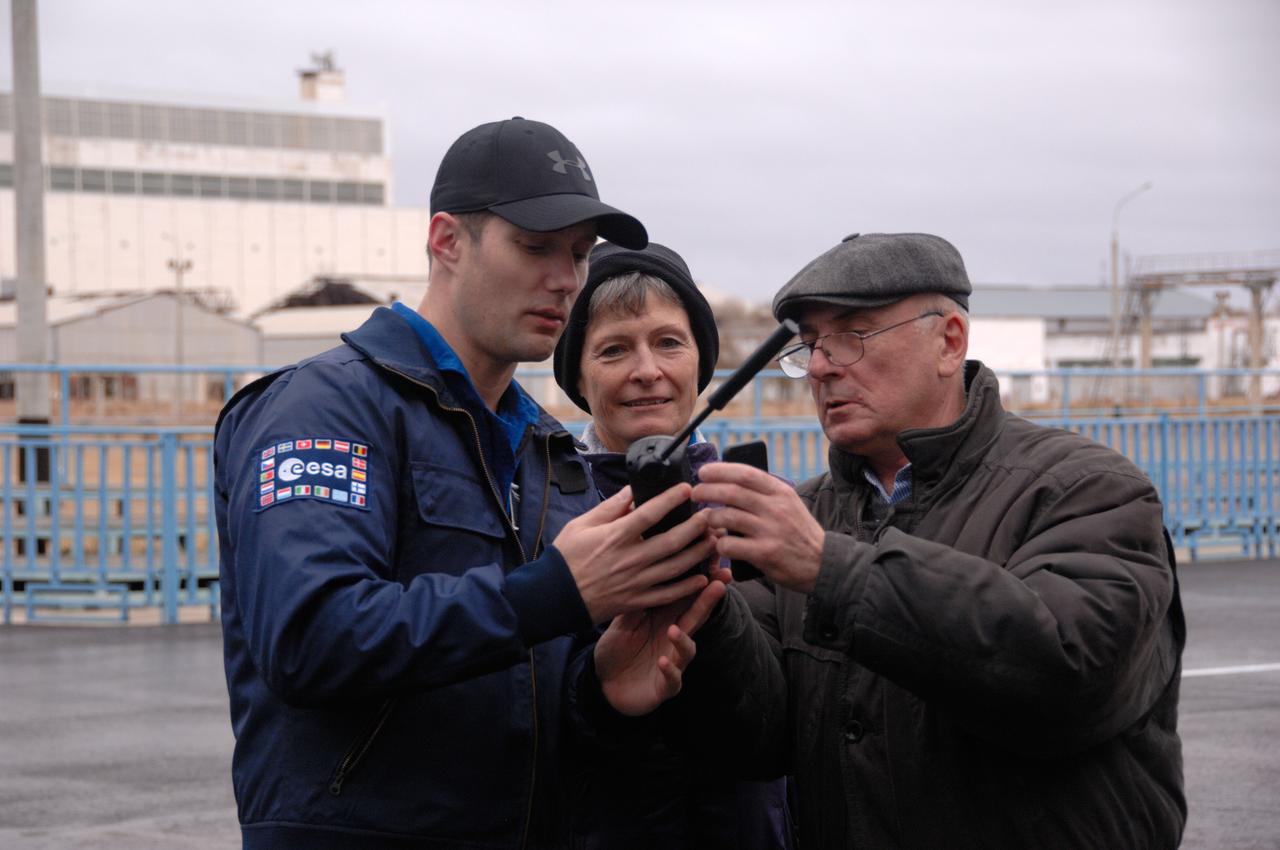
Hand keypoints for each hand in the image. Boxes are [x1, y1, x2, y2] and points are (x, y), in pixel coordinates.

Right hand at [554, 484, 718, 623]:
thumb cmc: (566, 557)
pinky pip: (667, 595)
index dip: (670, 500)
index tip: (687, 489)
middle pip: (671, 541)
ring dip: (698, 553)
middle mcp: (629, 559)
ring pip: (675, 567)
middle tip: (710, 516)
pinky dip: (687, 587)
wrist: (554, 596)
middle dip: (695, 527)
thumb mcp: (582, 524)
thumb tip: (633, 490)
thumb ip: (610, 507)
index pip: (649, 514)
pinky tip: (703, 577)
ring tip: (714, 540)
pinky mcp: (636, 600)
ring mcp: (635, 582)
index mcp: (615, 537)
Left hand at [595, 567, 731, 715]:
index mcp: (665, 619)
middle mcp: (673, 638)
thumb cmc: (617, 648)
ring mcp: (673, 663)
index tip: (712, 561)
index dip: (700, 580)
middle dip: (708, 601)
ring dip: (682, 640)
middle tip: (719, 583)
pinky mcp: (665, 686)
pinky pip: (672, 679)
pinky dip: (670, 671)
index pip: (686, 596)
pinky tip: (663, 662)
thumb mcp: (623, 621)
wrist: (604, 684)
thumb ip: (636, 600)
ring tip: (674, 630)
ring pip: (687, 650)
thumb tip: (642, 569)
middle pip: (695, 617)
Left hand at [693, 462, 825, 592]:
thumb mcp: (789, 503)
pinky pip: (730, 545)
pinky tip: (719, 544)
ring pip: (727, 517)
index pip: (745, 473)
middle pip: (732, 492)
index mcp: (780, 492)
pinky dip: (719, 544)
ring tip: (706, 519)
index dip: (720, 470)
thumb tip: (730, 478)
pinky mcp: (765, 553)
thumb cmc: (798, 532)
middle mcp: (775, 508)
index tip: (703, 472)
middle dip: (707, 490)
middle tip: (695, 493)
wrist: (822, 563)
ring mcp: (770, 531)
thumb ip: (764, 492)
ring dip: (710, 517)